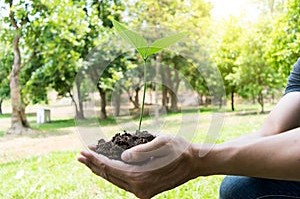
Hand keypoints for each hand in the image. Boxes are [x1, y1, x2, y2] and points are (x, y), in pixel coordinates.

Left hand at [78, 135, 197, 198]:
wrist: (195, 163)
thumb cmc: (180, 150)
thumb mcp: (163, 143)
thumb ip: (142, 150)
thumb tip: (124, 156)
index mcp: (141, 177)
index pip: (111, 167)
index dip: (96, 159)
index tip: (84, 151)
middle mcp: (139, 188)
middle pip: (110, 175)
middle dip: (94, 164)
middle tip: (80, 155)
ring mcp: (142, 191)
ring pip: (115, 180)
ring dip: (101, 169)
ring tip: (88, 160)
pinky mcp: (145, 190)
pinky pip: (123, 181)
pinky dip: (112, 173)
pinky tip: (105, 166)